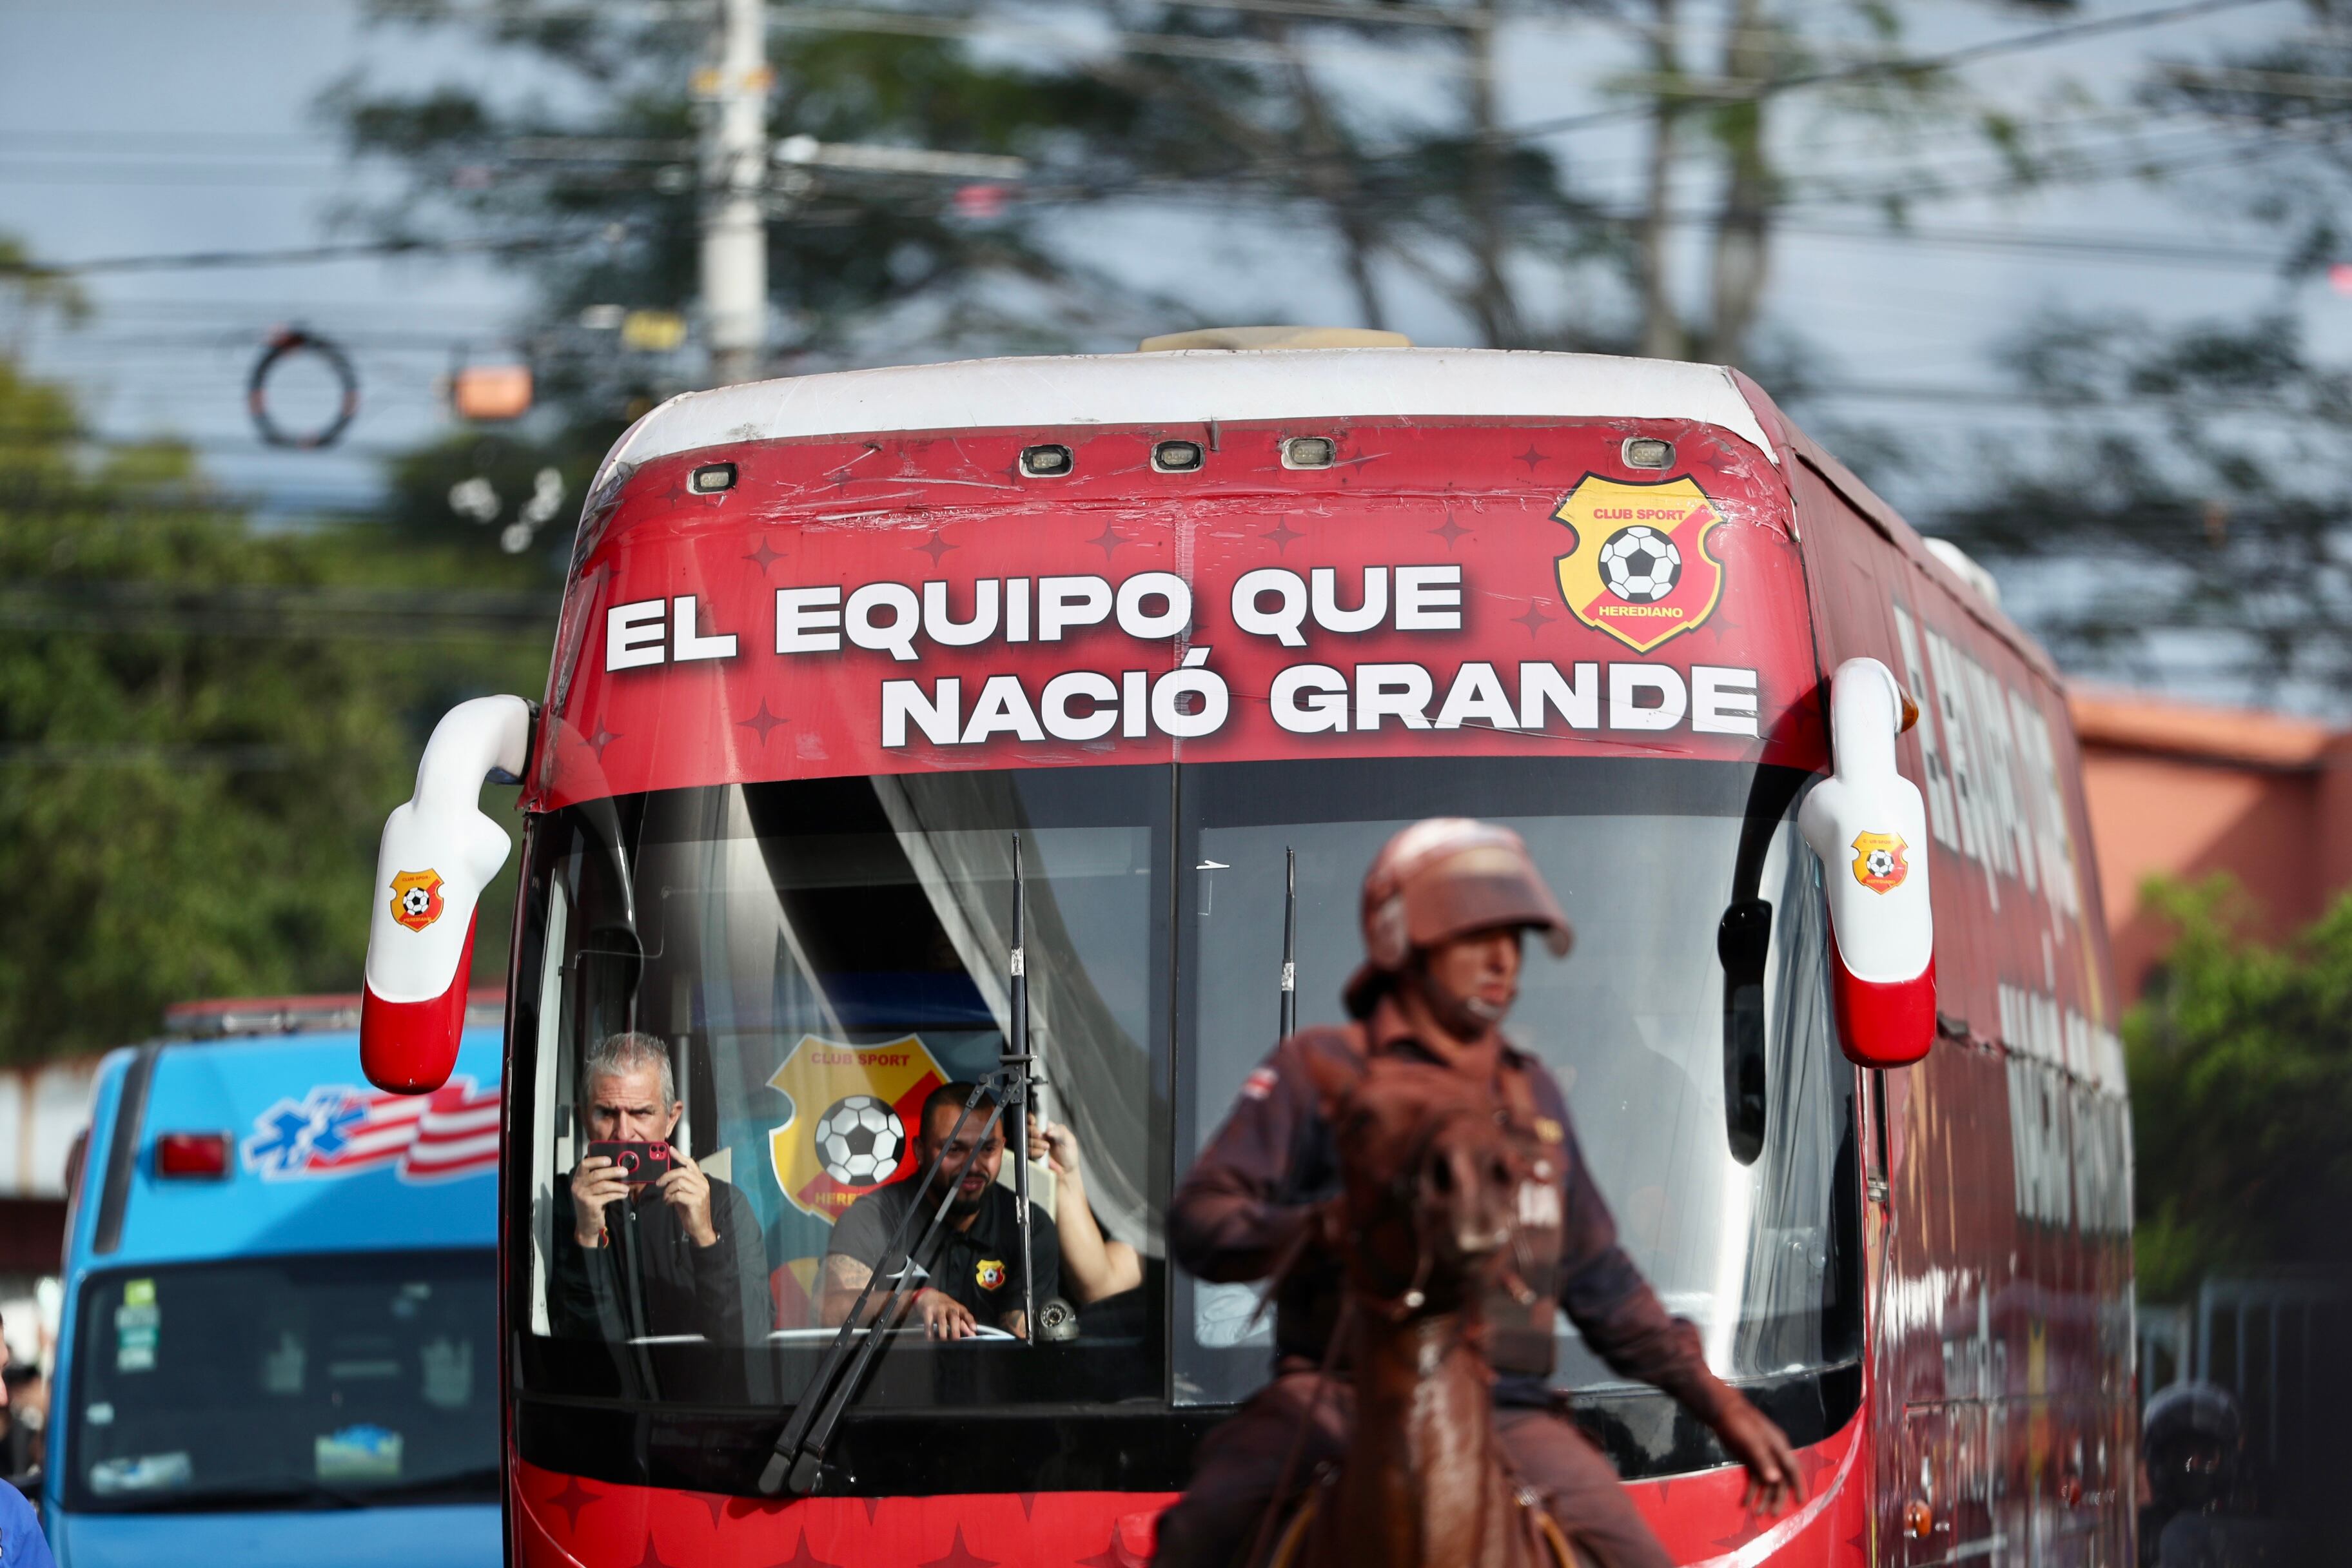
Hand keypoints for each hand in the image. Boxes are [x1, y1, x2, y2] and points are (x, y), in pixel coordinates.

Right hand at [569, 1156, 629, 1246]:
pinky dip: (618, 1194)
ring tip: (626, 1188)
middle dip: (613, 1171)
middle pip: (596, 1174)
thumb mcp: (591, 1190)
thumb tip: (618, 1168)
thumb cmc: (592, 1203)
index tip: (609, 1160)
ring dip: (618, 1185)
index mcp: (578, 1179)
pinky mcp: (590, 1204)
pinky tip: (623, 1195)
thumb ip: (599, 1179)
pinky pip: (607, 1196)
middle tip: (625, 1171)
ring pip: (604, 1185)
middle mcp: (578, 1186)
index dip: (597, 1160)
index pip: (584, 1165)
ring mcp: (583, 1195)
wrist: (586, 1225)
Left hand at [654, 1146, 717, 1247]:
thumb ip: (680, 1184)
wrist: (700, 1228)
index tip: (671, 1150)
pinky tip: (669, 1203)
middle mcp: (703, 1184)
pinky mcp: (696, 1201)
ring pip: (679, 1182)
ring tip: (666, 1197)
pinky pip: (678, 1194)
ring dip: (668, 1190)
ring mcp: (701, 1192)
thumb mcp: (685, 1194)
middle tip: (659, 1183)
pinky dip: (670, 1198)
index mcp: (701, 1180)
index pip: (691, 1163)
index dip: (680, 1156)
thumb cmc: (692, 1212)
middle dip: (667, 1176)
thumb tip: (667, 1176)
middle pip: (682, 1171)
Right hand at [915, 1288, 976, 1339]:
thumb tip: (973, 1335)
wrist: (928, 1296)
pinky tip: (931, 1339)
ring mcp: (938, 1309)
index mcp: (958, 1308)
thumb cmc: (945, 1306)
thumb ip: (964, 1324)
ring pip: (941, 1321)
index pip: (966, 1314)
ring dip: (943, 1331)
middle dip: (955, 1329)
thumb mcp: (955, 1312)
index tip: (974, 1329)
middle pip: (954, 1318)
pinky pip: (929, 1323)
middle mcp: (949, 1308)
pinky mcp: (928, 1312)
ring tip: (944, 1341)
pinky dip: (929, 1332)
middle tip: (956, 1339)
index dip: (970, 1321)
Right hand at [1027, 1120, 1080, 1177]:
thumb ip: (1060, 1131)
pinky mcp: (1031, 1156)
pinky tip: (1042, 1155)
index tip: (1033, 1122)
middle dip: (1034, 1132)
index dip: (1032, 1119)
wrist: (1066, 1173)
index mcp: (1048, 1129)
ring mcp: (1034, 1146)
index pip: (1036, 1119)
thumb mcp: (1070, 1140)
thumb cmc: (1069, 1156)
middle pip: (1028, 1128)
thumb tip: (1048, 1130)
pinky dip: (1034, 1152)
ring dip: (1036, 1143)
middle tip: (1041, 1137)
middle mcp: (1040, 1136)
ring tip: (1046, 1148)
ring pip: (1026, 1140)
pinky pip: (1026, 1151)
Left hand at [1714, 1396, 1803, 1515]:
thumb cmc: (1740, 1423)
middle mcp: (1773, 1454)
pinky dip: (1751, 1491)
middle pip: (1780, 1479)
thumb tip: (1775, 1480)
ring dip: (1763, 1497)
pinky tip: (1745, 1503)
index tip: (1800, 1501)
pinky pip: (1754, 1478)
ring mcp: (1761, 1457)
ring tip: (1757, 1513)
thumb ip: (1763, 1460)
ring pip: (1766, 1481)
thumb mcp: (1752, 1441)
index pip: (1792, 1469)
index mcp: (1779, 1446)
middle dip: (1777, 1497)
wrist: (1722, 1412)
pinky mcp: (1750, 1459)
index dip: (1798, 1485)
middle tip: (1773, 1514)